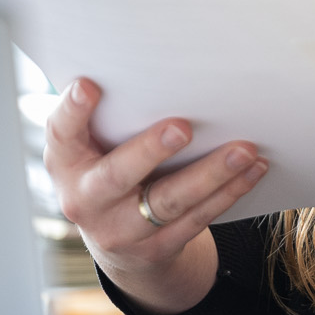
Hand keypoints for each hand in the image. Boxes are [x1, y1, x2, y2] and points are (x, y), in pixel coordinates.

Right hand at [44, 76, 270, 313]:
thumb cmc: (106, 164)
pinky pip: (197, 219)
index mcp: (65, 162)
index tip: (89, 85)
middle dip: (150, 151)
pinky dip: (228, 192)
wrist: (114, 236)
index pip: (61, 133)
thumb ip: (107, 114)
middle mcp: (85, 199)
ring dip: (211, 174)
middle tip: (182, 127)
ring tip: (244, 149)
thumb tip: (152, 66)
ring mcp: (120, 230)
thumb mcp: (90, 143)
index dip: (72, 110)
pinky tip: (253, 169)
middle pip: (117, 176)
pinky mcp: (156, 248)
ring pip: (168, 202)